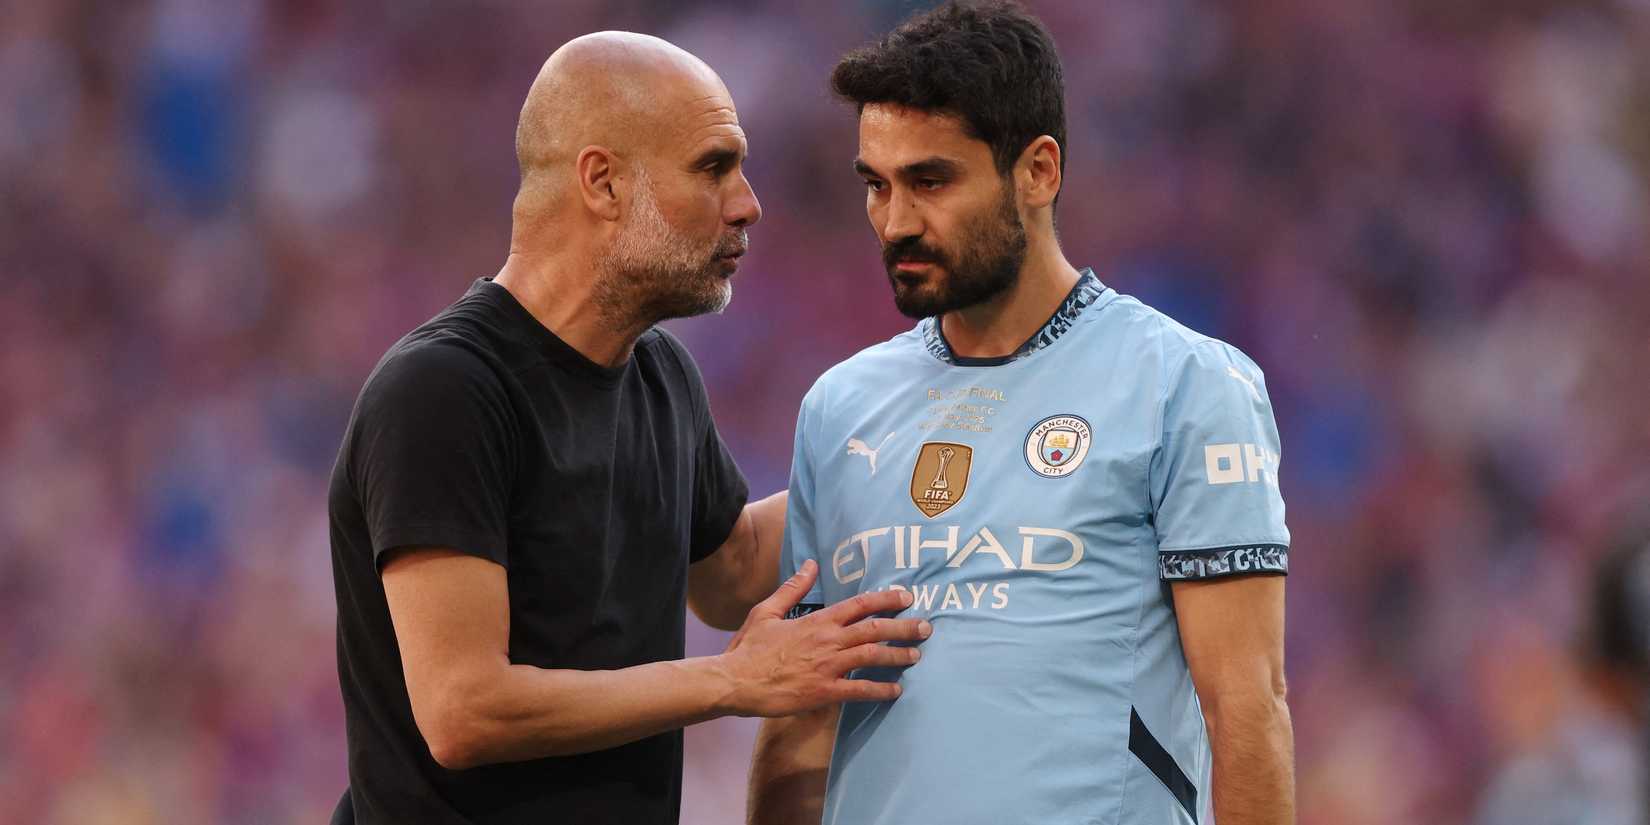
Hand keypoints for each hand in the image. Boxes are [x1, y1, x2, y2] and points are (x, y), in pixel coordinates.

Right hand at [717, 560, 931, 716]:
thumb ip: (792, 588)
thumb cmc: (750, 647)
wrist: (735, 681)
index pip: (859, 605)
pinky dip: (880, 689)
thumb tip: (810, 564)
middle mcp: (828, 641)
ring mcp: (828, 667)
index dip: (886, 600)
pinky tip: (895, 690)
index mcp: (817, 621)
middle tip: (926, 627)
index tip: (906, 597)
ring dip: (898, 655)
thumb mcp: (767, 611)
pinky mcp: (824, 692)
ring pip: (872, 657)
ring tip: (916, 656)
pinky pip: (859, 690)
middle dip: (904, 627)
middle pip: (875, 630)